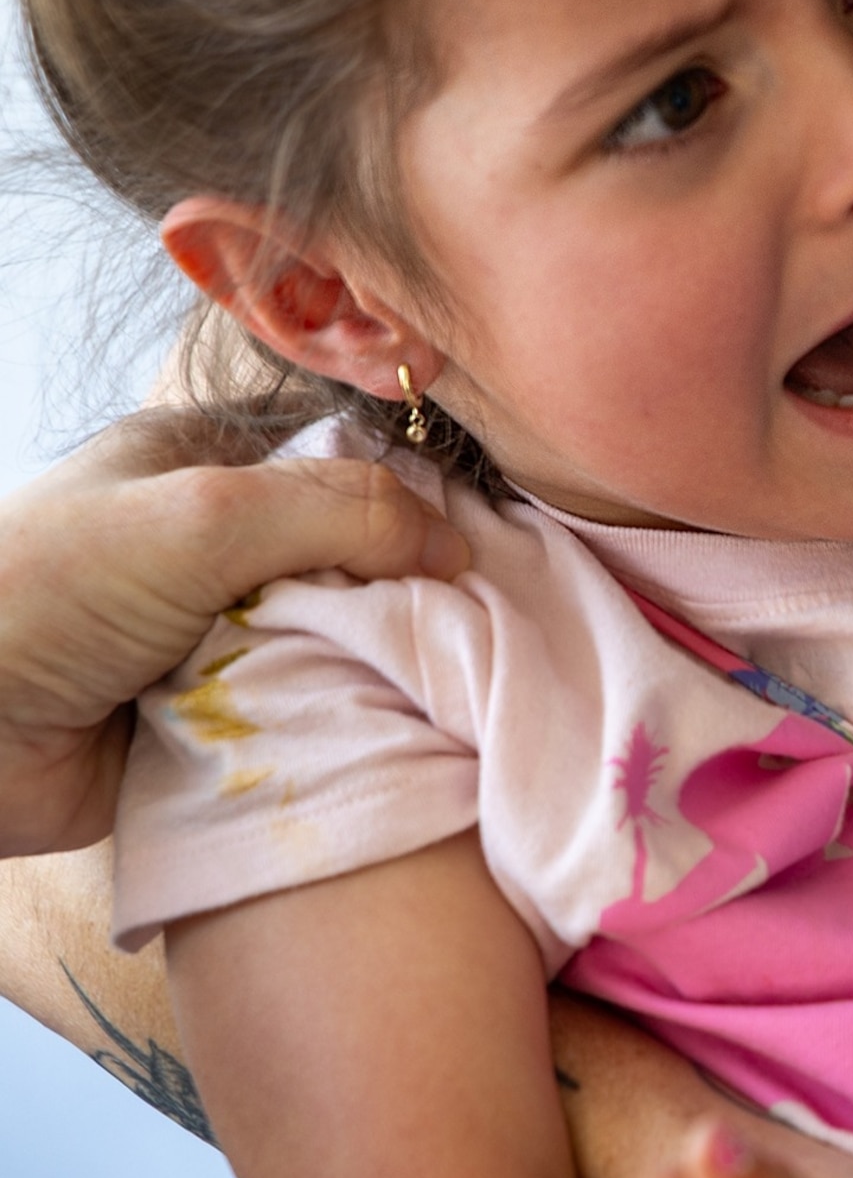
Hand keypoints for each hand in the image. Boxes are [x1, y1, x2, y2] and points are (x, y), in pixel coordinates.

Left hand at [0, 409, 465, 857]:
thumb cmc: (51, 596)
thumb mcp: (203, 516)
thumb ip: (338, 510)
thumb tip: (458, 545)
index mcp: (202, 464)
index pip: (341, 457)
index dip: (410, 490)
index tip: (475, 536)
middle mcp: (215, 543)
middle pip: (355, 553)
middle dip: (403, 587)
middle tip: (463, 619)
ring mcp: (218, 632)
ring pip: (342, 637)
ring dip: (376, 660)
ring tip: (436, 678)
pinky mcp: (220, 713)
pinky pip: (312, 708)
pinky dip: (343, 717)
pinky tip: (390, 720)